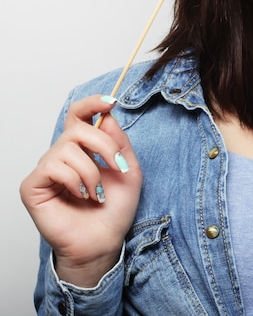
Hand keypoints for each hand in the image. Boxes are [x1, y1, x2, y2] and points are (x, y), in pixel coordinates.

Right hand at [20, 95, 141, 286]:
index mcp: (84, 147)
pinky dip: (74, 180)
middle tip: (116, 166)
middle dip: (104, 145)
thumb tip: (107, 116)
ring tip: (96, 192)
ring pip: (67, 149)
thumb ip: (119, 142)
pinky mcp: (32, 186)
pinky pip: (53, 167)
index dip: (92, 103)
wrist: (104, 241)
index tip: (110, 102)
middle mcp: (62, 153)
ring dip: (91, 171)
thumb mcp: (128, 170)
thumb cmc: (114, 208)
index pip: (79, 115)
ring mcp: (46, 169)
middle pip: (78, 128)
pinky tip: (80, 196)